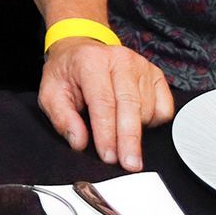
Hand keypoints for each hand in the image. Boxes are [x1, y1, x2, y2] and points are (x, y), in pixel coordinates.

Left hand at [37, 39, 173, 171]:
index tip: (108, 156)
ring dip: (136, 131)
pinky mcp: (156, 75)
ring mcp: (141, 66)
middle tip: (129, 164)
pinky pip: (164, 108)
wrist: (82, 50)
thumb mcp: (51, 93)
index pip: (103, 102)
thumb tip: (79, 142)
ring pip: (147, 109)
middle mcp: (120, 60)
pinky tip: (137, 122)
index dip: (107, 133)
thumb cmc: (68, 73)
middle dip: (129, 140)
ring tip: (119, 135)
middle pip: (130, 105)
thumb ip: (62, 118)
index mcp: (91, 62)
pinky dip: (154, 122)